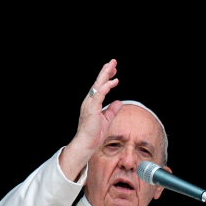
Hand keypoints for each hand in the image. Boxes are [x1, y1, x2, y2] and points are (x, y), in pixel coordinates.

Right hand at [59, 59, 122, 179]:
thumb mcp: (107, 119)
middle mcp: (90, 101)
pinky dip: (106, 87)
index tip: (114, 70)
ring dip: (105, 75)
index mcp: (93, 103)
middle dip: (106, 71)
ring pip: (98, 86)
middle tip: (113, 61)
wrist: (86, 144)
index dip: (107, 77)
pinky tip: (113, 82)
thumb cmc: (94, 134)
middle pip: (98, 82)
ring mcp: (90, 104)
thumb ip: (112, 110)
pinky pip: (99, 95)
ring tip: (112, 66)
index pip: (100, 86)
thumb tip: (119, 102)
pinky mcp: (92, 109)